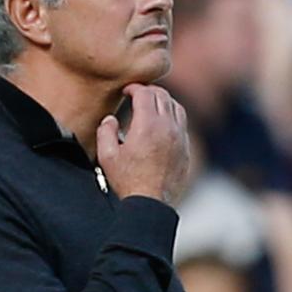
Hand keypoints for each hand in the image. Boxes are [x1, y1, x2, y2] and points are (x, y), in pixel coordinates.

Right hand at [97, 84, 188, 206]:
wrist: (151, 203)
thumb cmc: (128, 181)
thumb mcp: (107, 156)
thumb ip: (106, 131)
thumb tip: (111, 119)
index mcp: (148, 125)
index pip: (145, 93)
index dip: (134, 88)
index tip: (127, 91)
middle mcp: (167, 127)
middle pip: (163, 95)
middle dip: (149, 91)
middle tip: (138, 94)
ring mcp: (180, 138)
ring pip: (176, 107)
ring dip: (164, 101)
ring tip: (152, 105)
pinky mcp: (186, 149)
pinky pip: (182, 124)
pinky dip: (173, 117)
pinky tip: (162, 124)